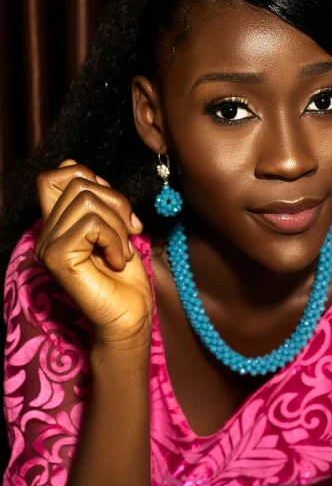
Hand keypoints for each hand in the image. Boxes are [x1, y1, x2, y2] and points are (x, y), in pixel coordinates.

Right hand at [35, 159, 153, 352]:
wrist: (130, 314)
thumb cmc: (125, 274)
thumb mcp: (114, 224)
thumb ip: (98, 199)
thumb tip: (84, 171)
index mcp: (58, 222)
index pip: (56, 174)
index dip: (89, 177)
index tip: (113, 208)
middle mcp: (47, 232)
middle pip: (78, 183)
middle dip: (115, 203)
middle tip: (127, 233)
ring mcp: (49, 245)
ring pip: (87, 201)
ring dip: (117, 224)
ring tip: (120, 250)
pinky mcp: (58, 258)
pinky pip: (92, 224)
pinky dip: (115, 239)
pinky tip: (117, 260)